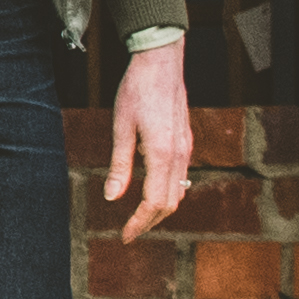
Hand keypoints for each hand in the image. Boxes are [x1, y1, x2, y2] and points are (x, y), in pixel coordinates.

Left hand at [106, 41, 191, 237]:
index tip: (124, 237)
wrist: (162, 61)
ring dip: (159, 209)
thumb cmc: (137, 90)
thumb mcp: (121, 127)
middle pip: (170, 203)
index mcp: (162, 154)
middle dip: (149, 222)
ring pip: (179, 192)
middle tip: (128, 231)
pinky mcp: (186, 141)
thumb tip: (111, 198)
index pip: (154, 203)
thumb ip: (119, 165)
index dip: (139, 223)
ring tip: (137, 216)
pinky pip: (181, 177)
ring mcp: (187, 148)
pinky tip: (150, 189)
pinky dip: (167, 192)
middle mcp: (180, 155)